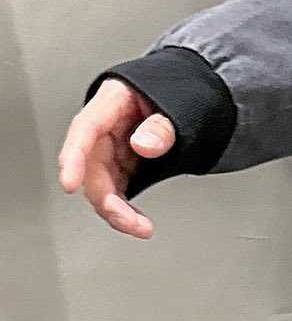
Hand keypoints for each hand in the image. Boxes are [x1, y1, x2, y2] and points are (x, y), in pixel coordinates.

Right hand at [57, 78, 176, 238]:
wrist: (192, 95)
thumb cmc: (178, 93)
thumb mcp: (178, 101)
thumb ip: (161, 125)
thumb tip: (145, 145)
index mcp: (112, 101)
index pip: (86, 129)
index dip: (74, 157)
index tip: (70, 183)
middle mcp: (107, 127)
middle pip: (92, 165)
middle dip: (105, 198)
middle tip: (128, 220)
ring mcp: (114, 147)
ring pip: (101, 183)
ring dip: (115, 209)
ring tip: (139, 227)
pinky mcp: (124, 163)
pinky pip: (116, 187)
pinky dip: (123, 207)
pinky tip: (136, 221)